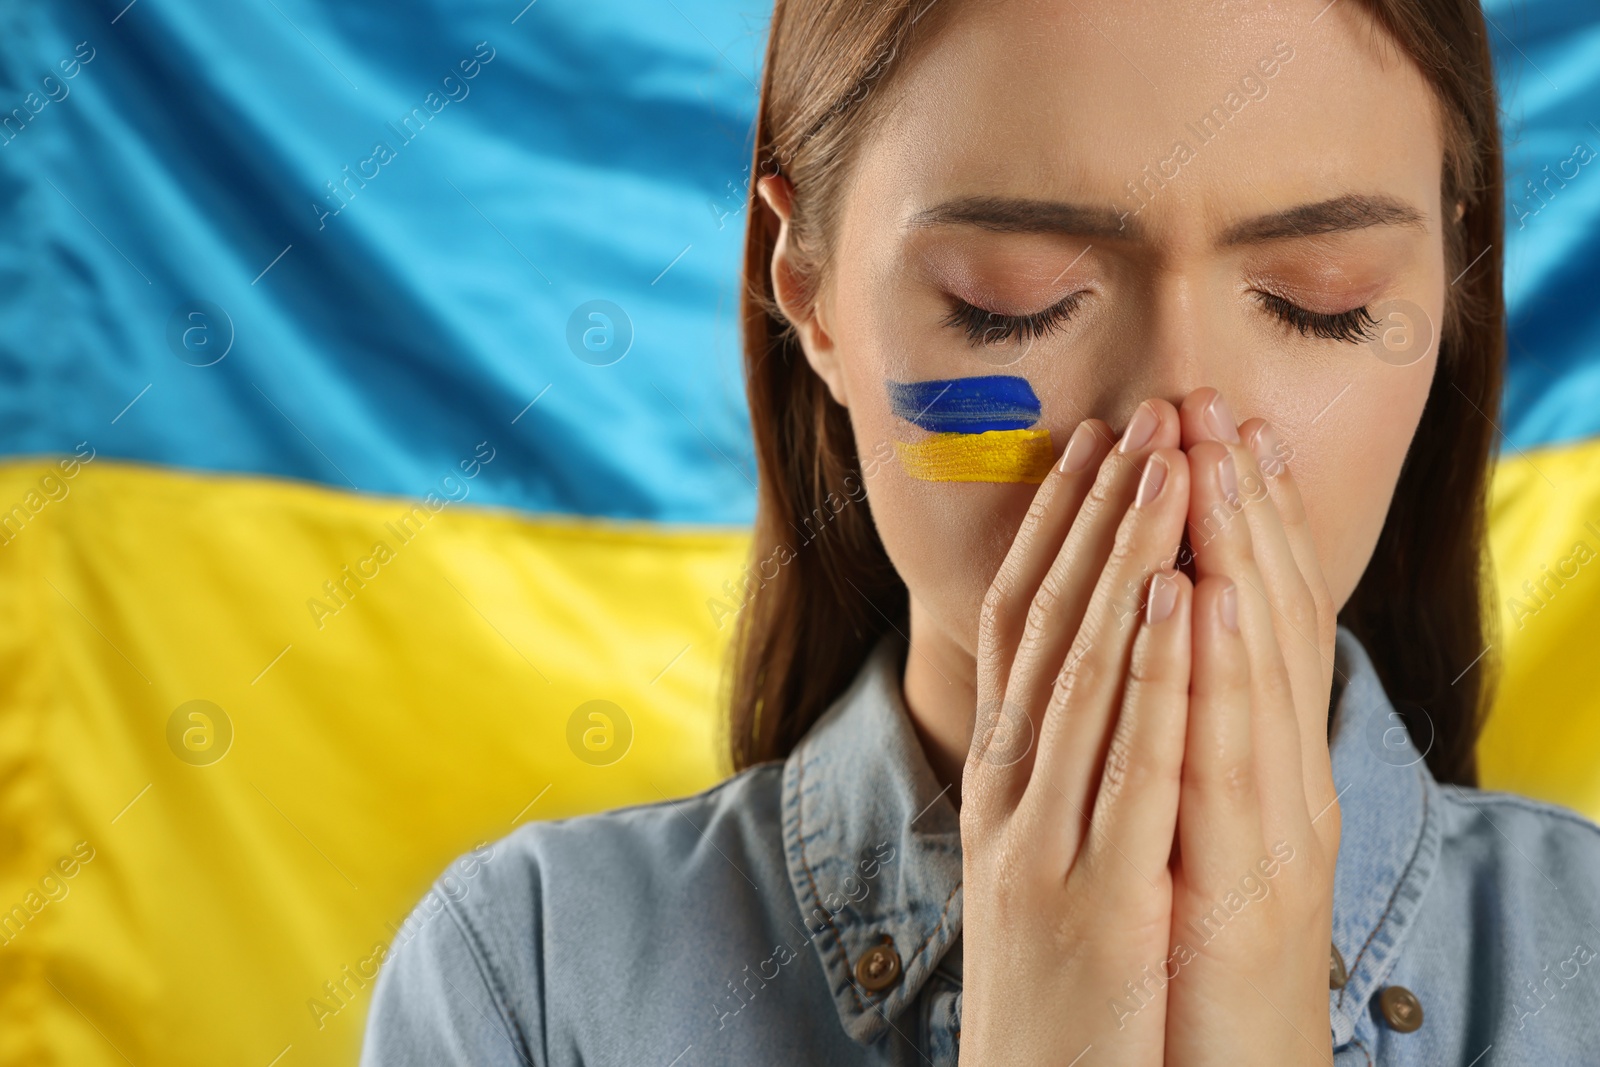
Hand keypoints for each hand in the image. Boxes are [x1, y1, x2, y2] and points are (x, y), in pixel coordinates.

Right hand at [959, 398, 1195, 1064]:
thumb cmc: (1051, 971)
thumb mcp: (1036, 849)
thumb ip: (1048, 761)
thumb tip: (1074, 672)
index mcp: (1003, 771)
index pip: (1023, 621)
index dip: (1057, 527)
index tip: (1097, 445)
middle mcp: (1010, 785)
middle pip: (1048, 623)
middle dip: (1097, 514)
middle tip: (1139, 417)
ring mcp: (1042, 835)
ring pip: (1082, 670)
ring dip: (1124, 562)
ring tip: (1164, 470)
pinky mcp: (1090, 891)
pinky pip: (1123, 766)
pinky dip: (1146, 676)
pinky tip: (1172, 603)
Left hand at [1158, 388, 1341, 1065]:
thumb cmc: (1204, 953)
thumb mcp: (1205, 833)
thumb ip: (1195, 748)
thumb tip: (1168, 657)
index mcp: (1267, 763)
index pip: (1256, 621)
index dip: (1242, 523)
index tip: (1220, 432)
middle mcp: (1282, 779)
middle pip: (1261, 623)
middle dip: (1235, 508)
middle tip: (1212, 403)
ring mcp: (1271, 827)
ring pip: (1252, 670)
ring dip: (1226, 558)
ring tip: (1204, 461)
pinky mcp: (1245, 883)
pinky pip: (1217, 764)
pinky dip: (1204, 678)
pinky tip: (1187, 601)